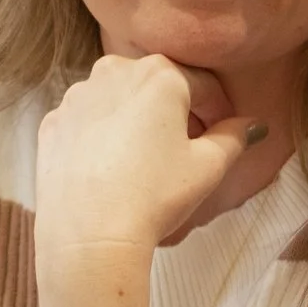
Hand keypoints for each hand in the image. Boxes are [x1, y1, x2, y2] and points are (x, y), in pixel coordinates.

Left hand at [36, 55, 263, 260]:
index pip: (203, 86)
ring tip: (146, 160)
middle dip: (176, 112)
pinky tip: (111, 168)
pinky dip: (102, 136)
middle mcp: (114, 71)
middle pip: (157, 87)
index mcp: (159, 75)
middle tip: (186, 149)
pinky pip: (87, 122)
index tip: (224, 134)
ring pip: (118, 100)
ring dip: (136, 120)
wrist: (90, 235)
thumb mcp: (208, 167)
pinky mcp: (52, 123)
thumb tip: (255, 126)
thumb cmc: (155, 195)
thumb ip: (234, 137)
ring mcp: (76, 97)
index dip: (219, 111)